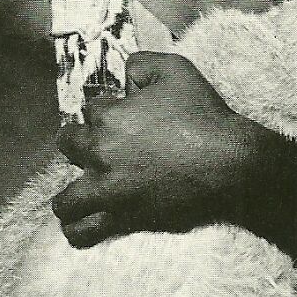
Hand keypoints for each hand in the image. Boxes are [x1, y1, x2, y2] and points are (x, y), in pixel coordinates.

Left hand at [52, 51, 278, 247]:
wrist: (230, 163)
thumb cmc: (204, 115)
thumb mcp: (175, 69)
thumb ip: (141, 64)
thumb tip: (124, 74)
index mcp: (110, 117)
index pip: (90, 109)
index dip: (106, 111)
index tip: (122, 116)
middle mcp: (101, 153)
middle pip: (68, 146)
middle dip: (80, 143)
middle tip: (103, 149)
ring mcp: (109, 190)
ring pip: (66, 199)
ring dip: (71, 192)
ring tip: (83, 192)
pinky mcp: (122, 218)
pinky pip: (83, 231)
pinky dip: (77, 229)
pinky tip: (83, 223)